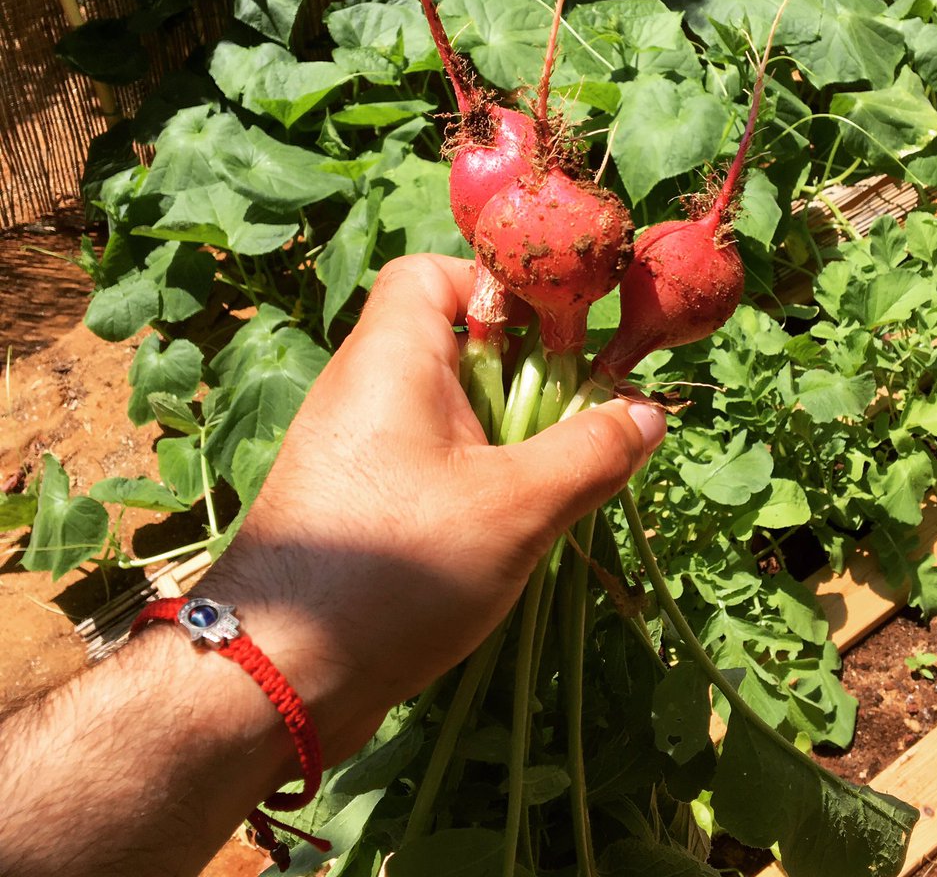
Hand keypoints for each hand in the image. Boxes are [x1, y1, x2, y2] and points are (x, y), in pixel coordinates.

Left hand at [197, 253, 665, 761]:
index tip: (560, 335)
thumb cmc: (400, 565)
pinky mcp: (353, 499)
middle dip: (522, 373)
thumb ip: (591, 452)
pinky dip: (472, 474)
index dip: (500, 286)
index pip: (433, 272)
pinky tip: (506, 524)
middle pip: (450, 341)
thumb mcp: (519, 505)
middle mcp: (364, 387)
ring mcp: (353, 446)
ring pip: (443, 408)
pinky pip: (424, 457)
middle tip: (574, 416)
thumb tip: (648, 411)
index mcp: (392, 356)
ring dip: (503, 433)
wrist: (277, 676)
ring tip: (549, 477)